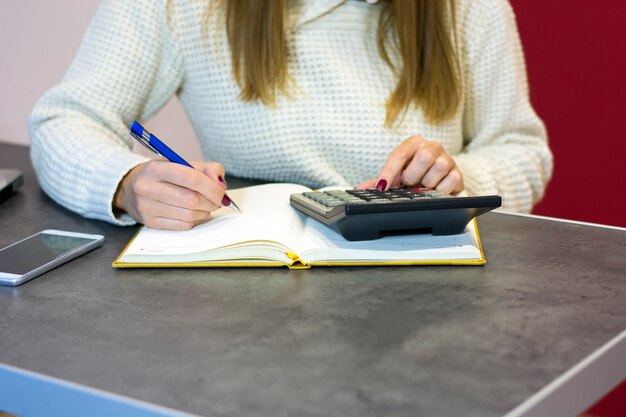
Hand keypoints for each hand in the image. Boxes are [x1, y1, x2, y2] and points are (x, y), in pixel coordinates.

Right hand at [113, 159, 228, 229]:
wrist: (131, 187)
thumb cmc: (163, 175)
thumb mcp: (182, 164)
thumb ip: (207, 169)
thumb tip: (221, 185)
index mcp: (157, 168)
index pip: (192, 178)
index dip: (212, 188)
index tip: (222, 193)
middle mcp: (148, 188)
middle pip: (191, 200)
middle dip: (211, 202)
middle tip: (217, 201)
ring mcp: (146, 207)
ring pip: (188, 215)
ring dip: (205, 212)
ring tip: (205, 206)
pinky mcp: (149, 222)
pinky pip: (182, 226)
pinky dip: (194, 220)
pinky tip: (194, 213)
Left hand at [356, 135, 463, 193]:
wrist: (436, 183)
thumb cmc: (413, 176)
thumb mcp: (395, 177)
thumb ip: (377, 182)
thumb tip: (359, 190)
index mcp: (414, 144)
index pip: (399, 154)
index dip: (389, 172)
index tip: (382, 187)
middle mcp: (432, 147)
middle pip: (424, 155)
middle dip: (413, 175)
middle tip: (409, 184)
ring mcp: (447, 159)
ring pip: (439, 166)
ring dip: (427, 183)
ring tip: (422, 188)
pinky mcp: (458, 174)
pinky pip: (451, 181)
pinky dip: (440, 190)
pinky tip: (435, 192)